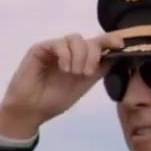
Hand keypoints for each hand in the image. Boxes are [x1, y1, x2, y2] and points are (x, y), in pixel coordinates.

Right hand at [0, 33, 122, 137]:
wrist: (31, 111)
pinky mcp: (40, 48)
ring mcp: (54, 48)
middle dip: (93, 54)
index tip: (120, 44)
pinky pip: (59, 44)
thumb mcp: (83, 86)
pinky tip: (64, 69)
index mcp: (80, 59)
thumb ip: (98, 71)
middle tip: (86, 73)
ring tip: (74, 73)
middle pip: (89, 40)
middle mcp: (68, 51)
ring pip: (75, 39)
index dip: (110, 40)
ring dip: (80, 55)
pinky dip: (66, 55)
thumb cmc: (54, 100)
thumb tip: (116, 56)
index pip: (97, 43)